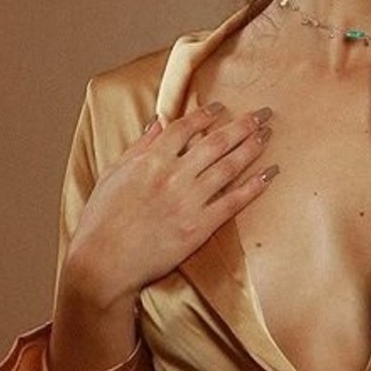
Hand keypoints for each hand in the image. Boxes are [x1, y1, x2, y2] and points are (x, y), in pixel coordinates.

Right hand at [62, 105, 276, 307]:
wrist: (103, 263)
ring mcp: (188, 202)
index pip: (184, 128)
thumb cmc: (101, 221)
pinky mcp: (199, 227)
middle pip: (216, 142)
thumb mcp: (113, 175)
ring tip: (268, 134)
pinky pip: (233, 202)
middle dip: (242, 124)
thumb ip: (138, 147)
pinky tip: (269, 173)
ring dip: (252, 147)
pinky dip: (254, 186)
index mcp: (149, 161)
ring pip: (229, 167)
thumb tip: (157, 123)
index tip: (221, 107)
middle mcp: (172, 176)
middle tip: (263, 113)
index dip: (206, 114)